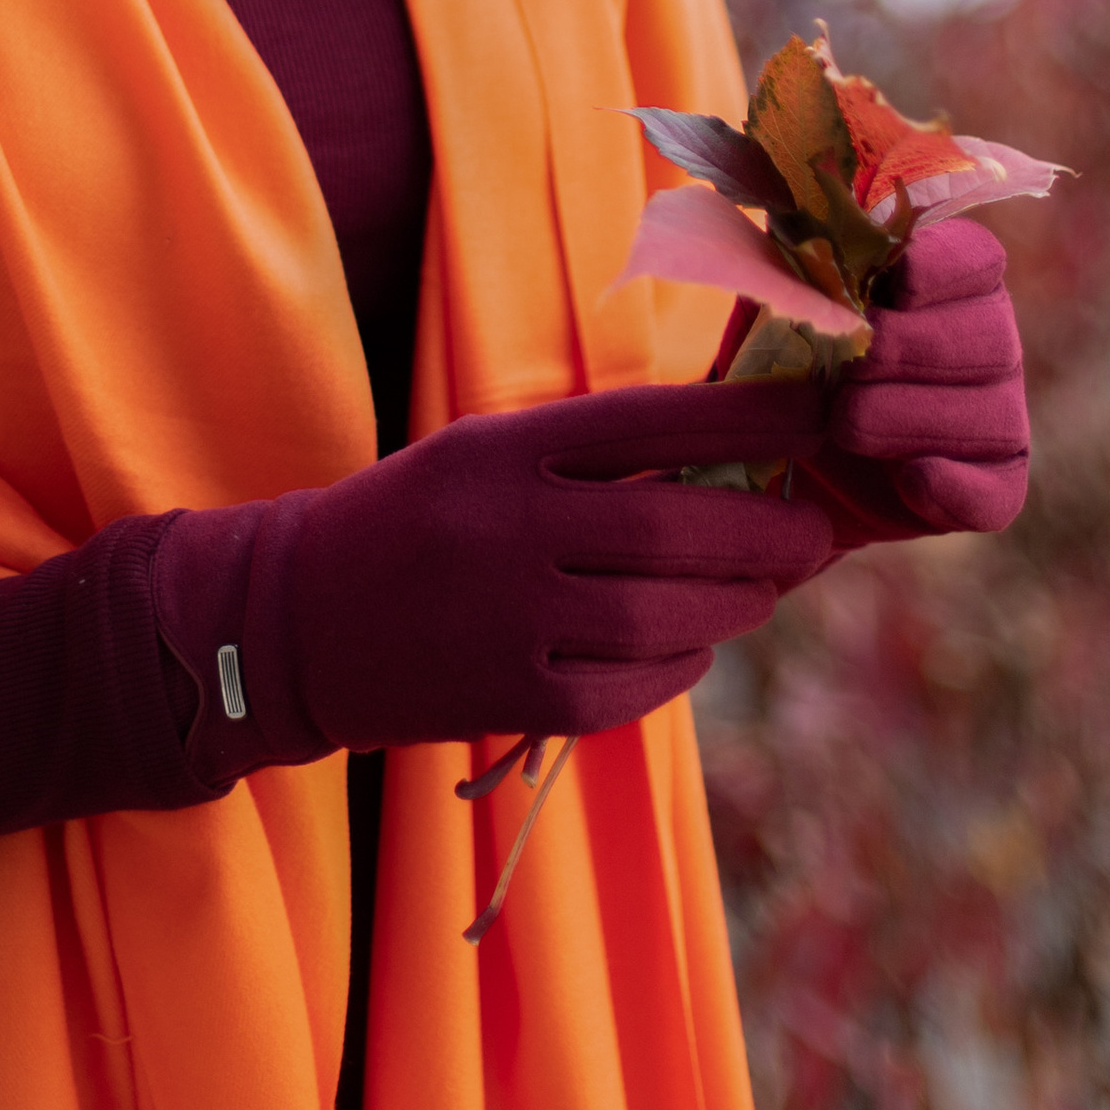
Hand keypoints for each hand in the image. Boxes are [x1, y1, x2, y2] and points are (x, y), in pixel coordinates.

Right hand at [156, 377, 833, 763]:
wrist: (292, 621)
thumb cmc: (413, 518)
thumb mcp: (482, 452)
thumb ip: (586, 452)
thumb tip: (729, 453)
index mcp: (502, 448)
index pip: (650, 419)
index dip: (748, 417)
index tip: (818, 411)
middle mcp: (507, 527)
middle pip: (674, 525)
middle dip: (766, 530)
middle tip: (815, 530)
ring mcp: (507, 619)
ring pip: (663, 614)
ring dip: (734, 602)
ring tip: (762, 588)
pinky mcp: (507, 697)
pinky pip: (628, 687)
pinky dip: (679, 666)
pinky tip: (693, 646)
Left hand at [808, 217, 1028, 546]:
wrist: (777, 452)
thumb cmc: (786, 354)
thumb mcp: (782, 300)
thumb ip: (799, 259)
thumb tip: (794, 210)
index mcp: (946, 281)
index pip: (976, 258)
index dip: (945, 266)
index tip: (900, 276)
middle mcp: (987, 344)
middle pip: (990, 338)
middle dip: (915, 349)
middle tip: (855, 364)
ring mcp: (995, 418)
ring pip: (991, 416)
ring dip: (913, 418)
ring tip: (846, 423)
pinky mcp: (988, 489)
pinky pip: (995, 495)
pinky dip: (957, 488)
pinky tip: (913, 479)